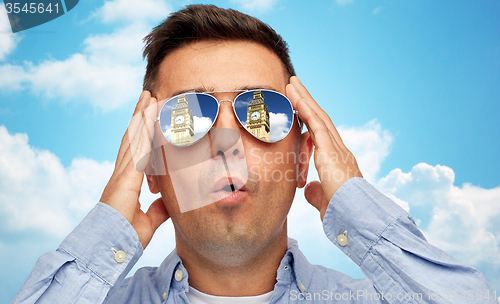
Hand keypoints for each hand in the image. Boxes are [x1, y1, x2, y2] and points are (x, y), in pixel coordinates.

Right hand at [100, 91, 169, 248]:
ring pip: (133, 138)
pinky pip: (135, 149)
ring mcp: (122, 174)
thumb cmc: (124, 238)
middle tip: (149, 96)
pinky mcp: (124, 178)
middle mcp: (122, 173)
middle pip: (133, 137)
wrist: (110, 249)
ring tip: (149, 96)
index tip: (151, 115)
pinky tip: (147, 115)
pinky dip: (142, 131)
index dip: (143, 131)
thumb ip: (159, 209)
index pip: (137, 150)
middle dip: (141, 116)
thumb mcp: (149, 220)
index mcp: (127, 181)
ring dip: (141, 116)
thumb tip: (170, 201)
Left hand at [286, 76, 361, 220]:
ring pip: (318, 117)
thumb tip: (307, 188)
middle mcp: (339, 150)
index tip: (300, 107)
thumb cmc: (343, 214)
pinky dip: (305, 108)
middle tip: (295, 85)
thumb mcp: (325, 200)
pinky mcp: (331, 151)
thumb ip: (316, 191)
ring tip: (292, 83)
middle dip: (307, 102)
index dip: (310, 119)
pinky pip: (316, 124)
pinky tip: (295, 96)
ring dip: (304, 99)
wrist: (357, 218)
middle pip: (320, 119)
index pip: (321, 135)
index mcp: (338, 161)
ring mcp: (337, 149)